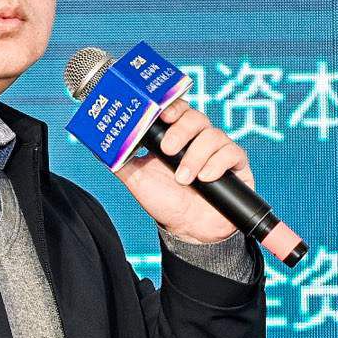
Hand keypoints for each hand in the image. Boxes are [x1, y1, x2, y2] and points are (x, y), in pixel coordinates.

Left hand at [109, 97, 255, 245]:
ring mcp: (218, 151)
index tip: (162, 115)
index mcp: (176, 137)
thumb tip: (100, 144)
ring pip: (213, 135)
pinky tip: (205, 178)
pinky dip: (217, 164)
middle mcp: (198, 139)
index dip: (172, 106)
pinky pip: (232, 152)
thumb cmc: (165, 202)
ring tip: (184, 178)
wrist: (189, 230)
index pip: (177, 110)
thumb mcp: (137, 180)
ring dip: (195, 156)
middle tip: (168, 150)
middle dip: (181, 131)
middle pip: (196, 117)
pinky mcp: (236, 165)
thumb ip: (121, 160)